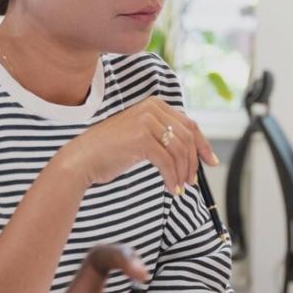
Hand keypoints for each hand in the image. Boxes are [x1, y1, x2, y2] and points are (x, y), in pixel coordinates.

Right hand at [57, 96, 216, 193]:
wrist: (82, 159)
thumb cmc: (111, 152)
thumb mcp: (142, 137)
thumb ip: (164, 137)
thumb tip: (195, 153)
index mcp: (155, 104)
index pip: (189, 124)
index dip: (203, 144)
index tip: (210, 162)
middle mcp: (152, 108)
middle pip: (187, 138)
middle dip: (193, 162)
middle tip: (191, 181)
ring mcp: (146, 121)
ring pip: (179, 151)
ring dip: (183, 173)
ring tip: (179, 187)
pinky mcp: (141, 138)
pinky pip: (167, 162)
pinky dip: (172, 178)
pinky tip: (170, 188)